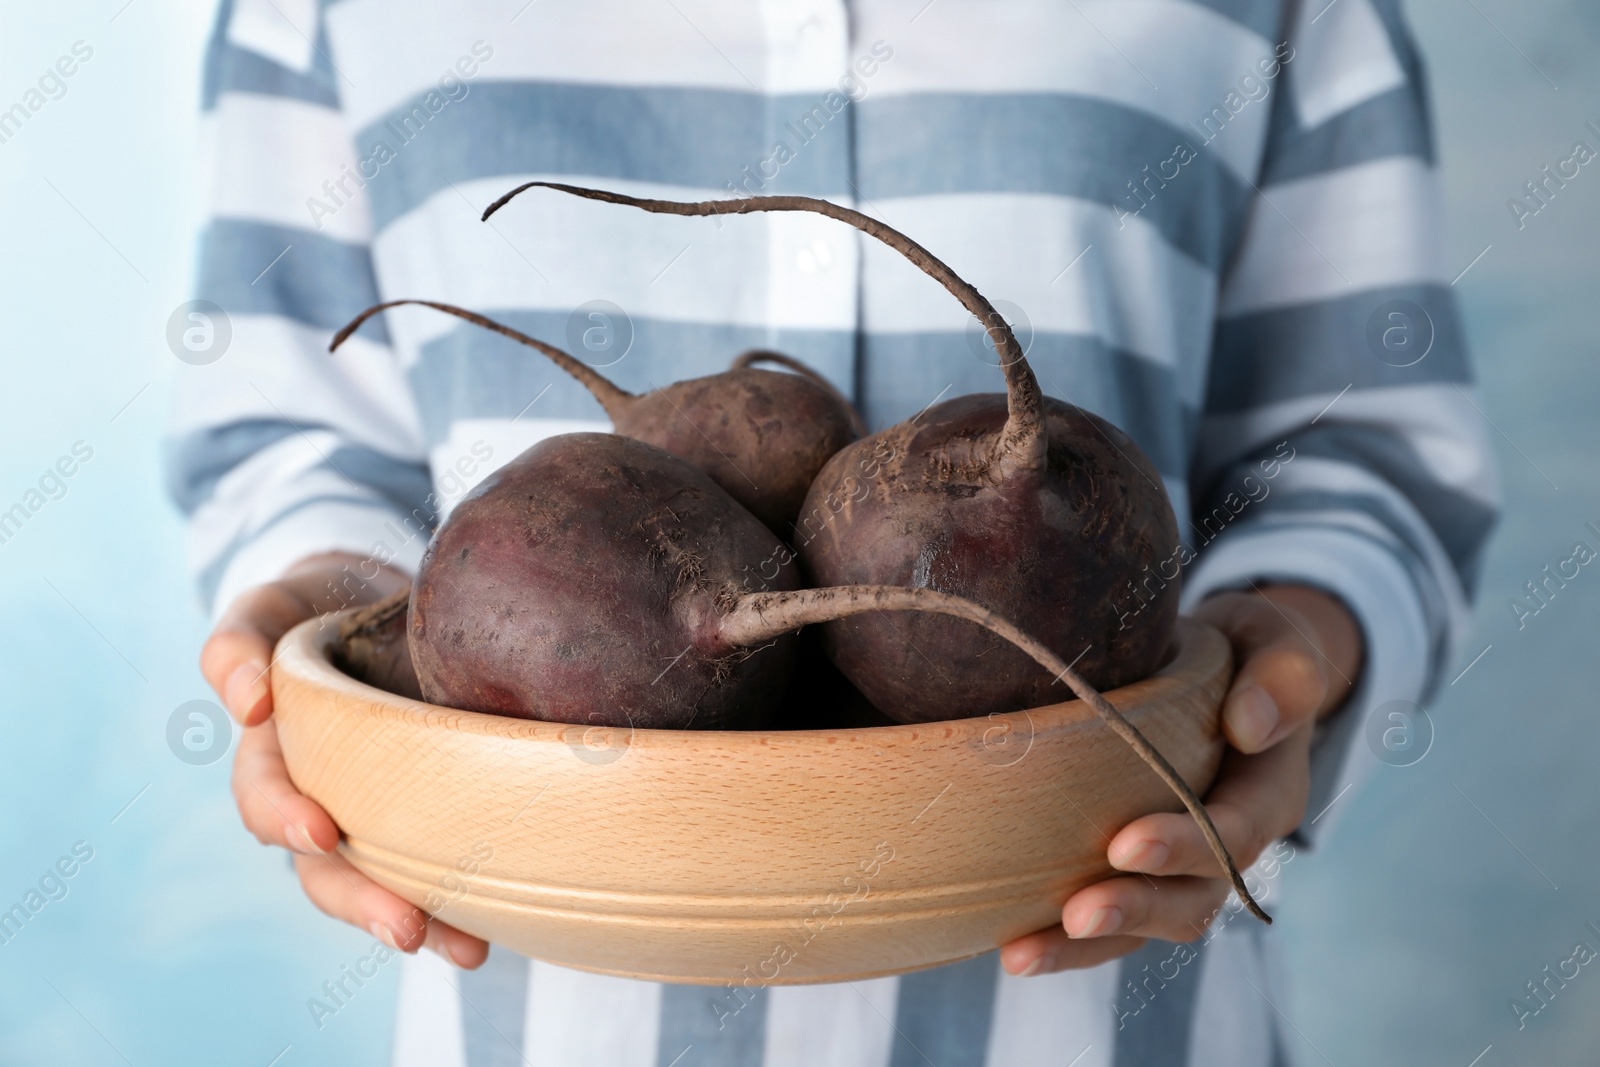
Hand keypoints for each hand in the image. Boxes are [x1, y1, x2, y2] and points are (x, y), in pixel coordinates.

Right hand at [201, 552, 488, 969]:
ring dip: (416, 918)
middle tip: (407, 928)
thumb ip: (239, 647)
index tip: (323, 832)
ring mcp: (367, 814)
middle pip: (324, 867)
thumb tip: (248, 701)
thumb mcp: (266, 611)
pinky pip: (430, 867)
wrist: (367, 599)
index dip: (287, 817)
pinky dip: (457, 906)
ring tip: (463, 948)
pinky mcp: (418, 816)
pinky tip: (487, 935)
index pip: (266, 796)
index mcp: (272, 755)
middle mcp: (316, 797)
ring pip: (378, 882)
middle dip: (364, 900)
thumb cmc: (310, 609)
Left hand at [1000, 583, 1362, 975]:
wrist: (1227, 667)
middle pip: (1193, 899)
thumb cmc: (1248, 649)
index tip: (1125, 844)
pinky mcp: (1141, 869)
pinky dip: (1064, 940)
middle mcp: (1232, 842)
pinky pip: (1113, 917)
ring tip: (1022, 954)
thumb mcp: (1275, 640)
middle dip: (1134, 910)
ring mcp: (1185, 865)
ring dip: (1086, 947)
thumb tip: (1250, 724)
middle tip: (1076, 914)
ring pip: (1147, 924)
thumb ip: (1283, 674)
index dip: (1183, 845)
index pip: (1236, 832)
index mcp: (1270, 791)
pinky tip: (1009, 945)